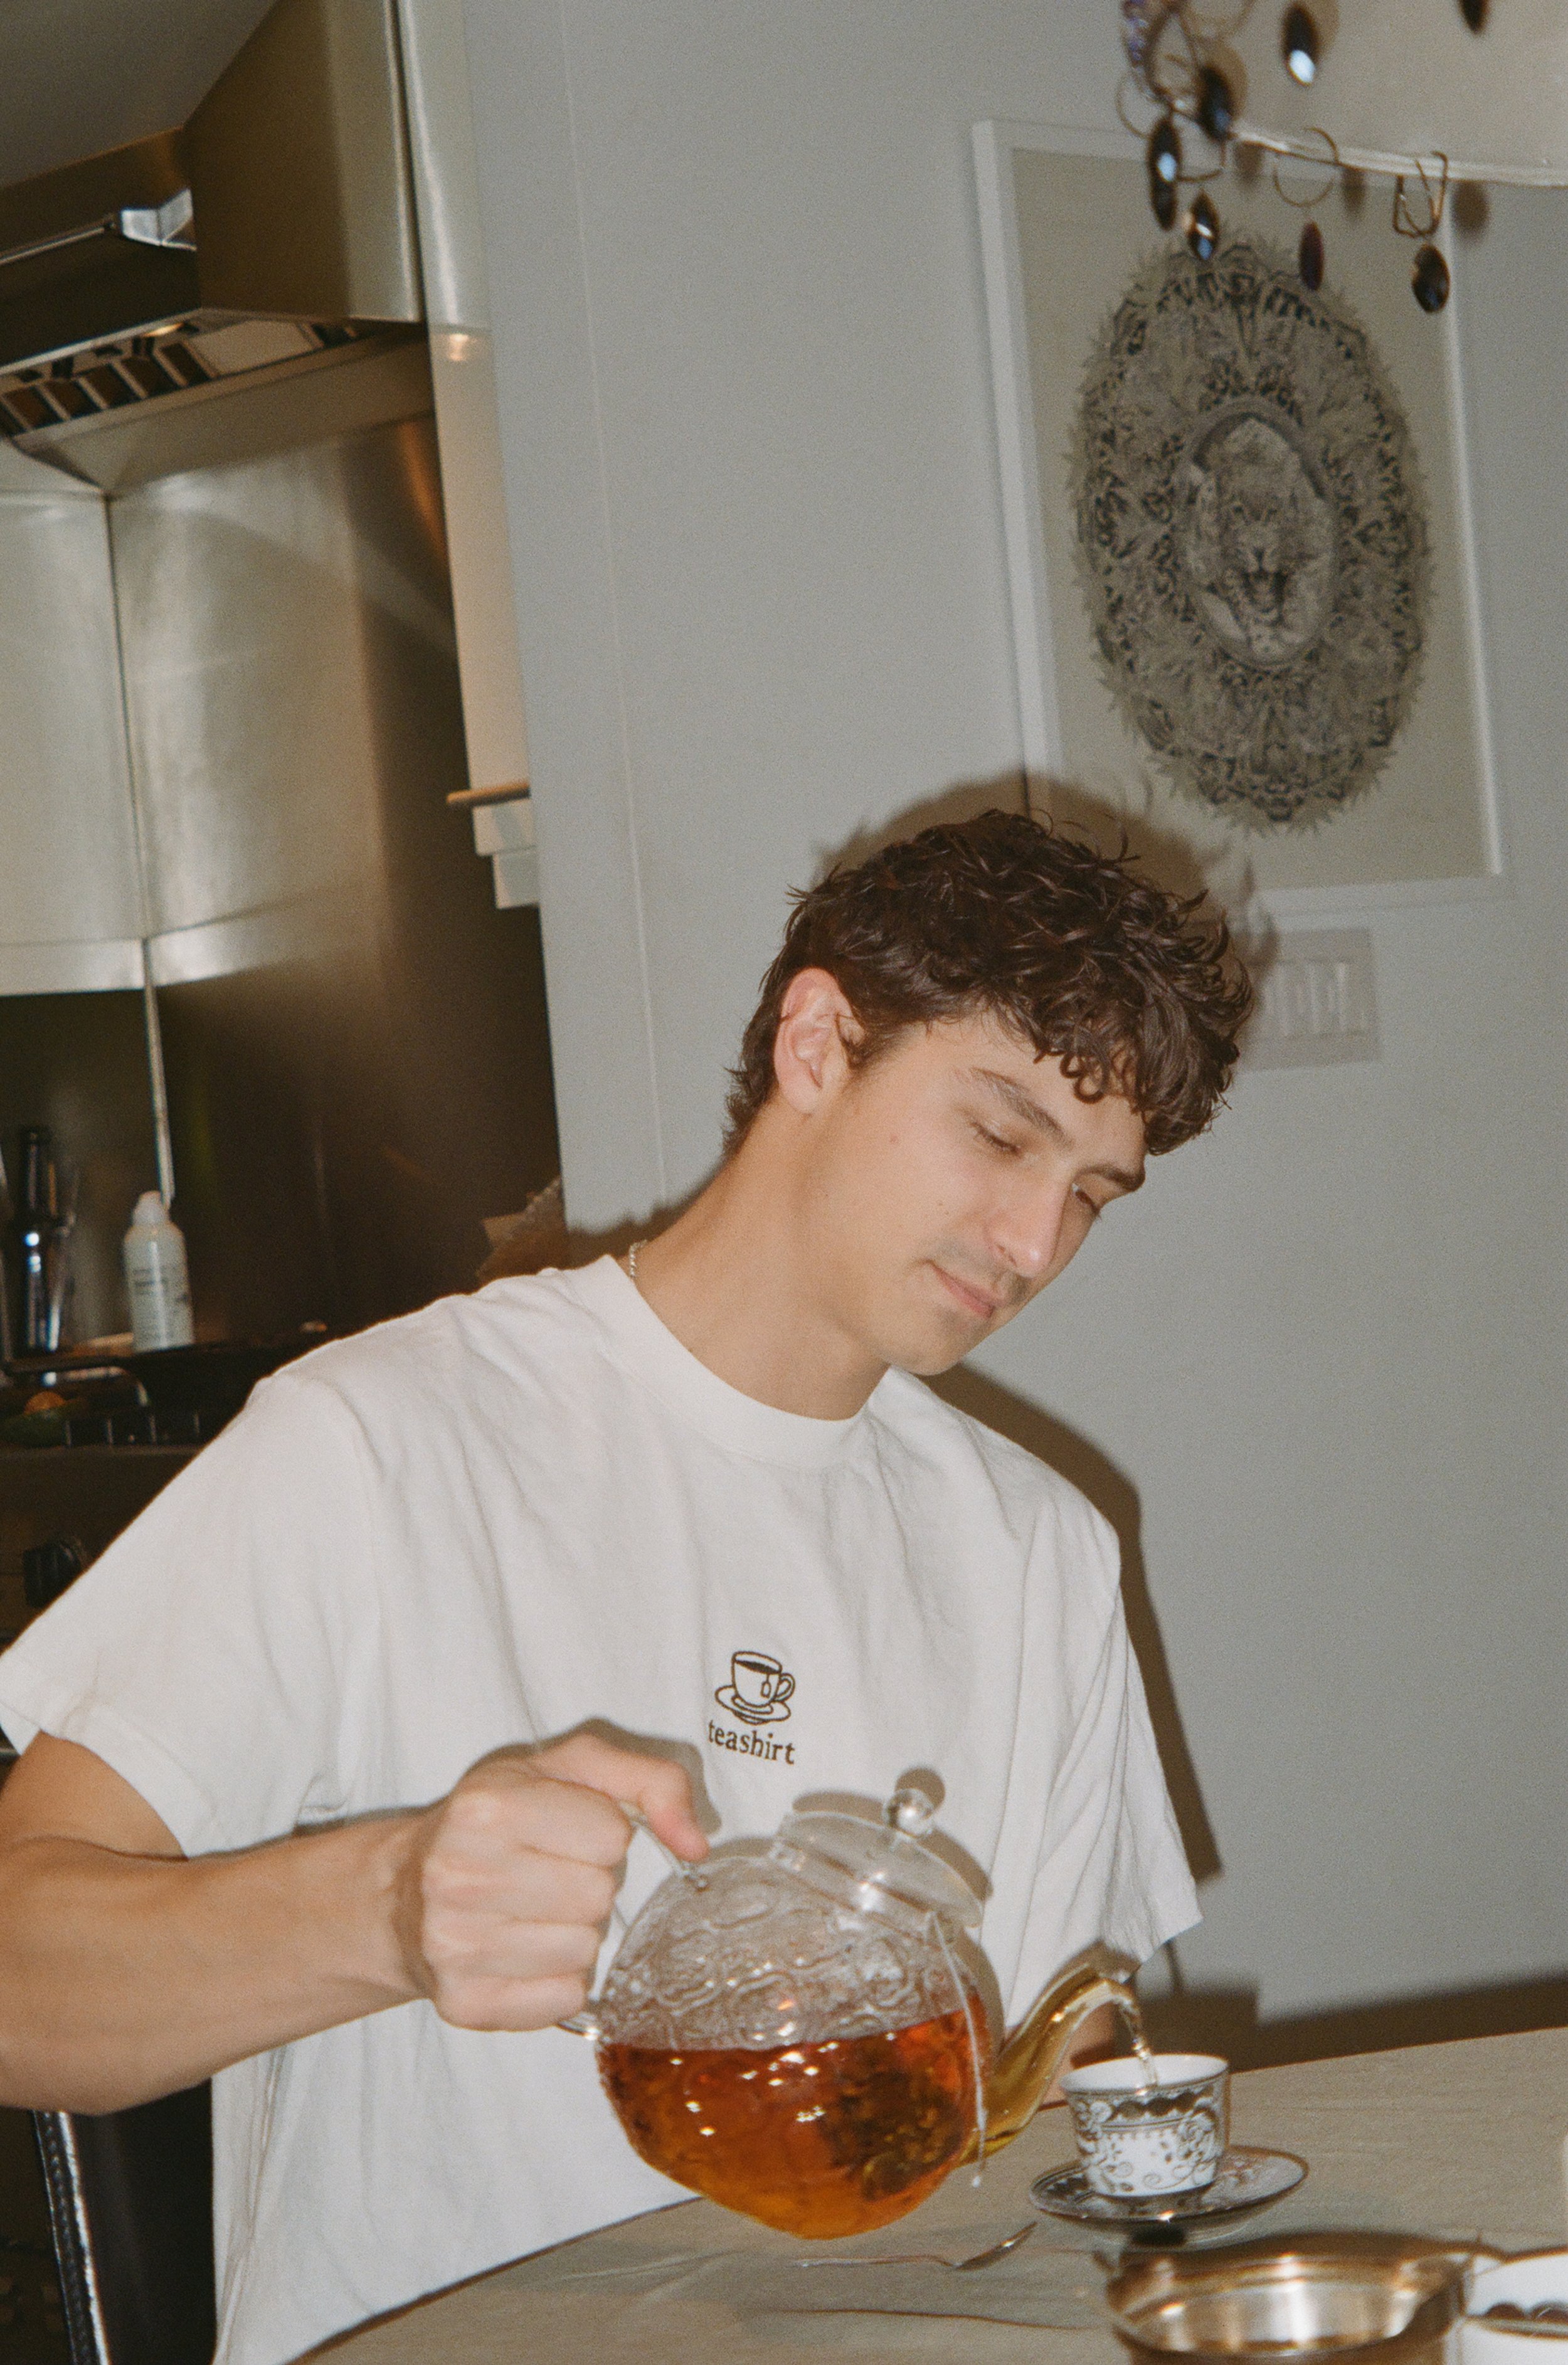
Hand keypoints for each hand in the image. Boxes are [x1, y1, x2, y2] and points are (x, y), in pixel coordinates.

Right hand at [393, 1731, 706, 2031]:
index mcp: (486, 1808)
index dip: (600, 1833)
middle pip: (597, 1896)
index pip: (610, 1835)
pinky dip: (557, 1980)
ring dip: (573, 1932)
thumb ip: (651, 1780)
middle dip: (587, 1883)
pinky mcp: (463, 2004)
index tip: (562, 1831)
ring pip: (584, 1952)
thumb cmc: (497, 1821)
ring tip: (530, 1912)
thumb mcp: (570, 1768)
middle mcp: (459, 1876)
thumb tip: (699, 1843)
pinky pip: (563, 2000)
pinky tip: (520, 1952)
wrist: (402, 1893)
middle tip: (545, 1874)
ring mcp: (454, 1947)